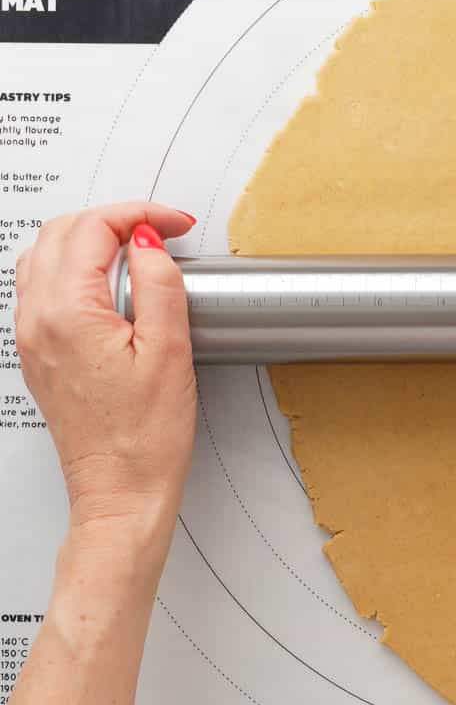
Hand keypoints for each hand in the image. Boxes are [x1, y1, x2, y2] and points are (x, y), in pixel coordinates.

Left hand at [14, 204, 196, 573]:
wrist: (120, 490)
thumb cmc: (145, 437)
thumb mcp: (169, 351)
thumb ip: (158, 285)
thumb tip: (148, 242)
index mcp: (68, 314)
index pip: (93, 229)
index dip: (139, 214)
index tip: (174, 224)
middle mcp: (38, 321)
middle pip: (61, 232)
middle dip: (113, 218)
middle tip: (159, 229)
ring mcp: (32, 338)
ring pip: (44, 255)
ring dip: (89, 238)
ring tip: (136, 248)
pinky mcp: (39, 354)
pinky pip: (41, 288)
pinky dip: (74, 266)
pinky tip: (109, 283)